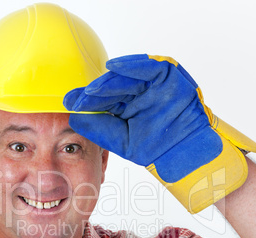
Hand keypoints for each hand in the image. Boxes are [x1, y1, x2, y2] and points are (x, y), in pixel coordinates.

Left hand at [64, 54, 255, 212]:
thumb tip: (74, 117)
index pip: (104, 100)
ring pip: (127, 77)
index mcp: (127, 107)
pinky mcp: (167, 75)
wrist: (184, 153)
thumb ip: (99, 128)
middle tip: (78, 98)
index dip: (88, 101)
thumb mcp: (121, 140)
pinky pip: (148, 66)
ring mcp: (152, 84)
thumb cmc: (155, 149)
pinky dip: (131, 65)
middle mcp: (137, 93)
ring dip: (108, 81)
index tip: (71, 103)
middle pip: (113, 87)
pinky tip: (112, 68)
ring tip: (92, 90)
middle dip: (95, 92)